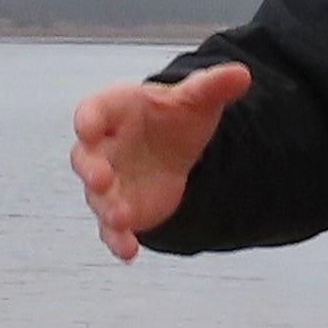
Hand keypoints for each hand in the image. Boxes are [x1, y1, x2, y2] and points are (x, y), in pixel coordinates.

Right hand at [67, 62, 250, 258]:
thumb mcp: (195, 100)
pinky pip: (111, 229)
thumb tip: (242, 74)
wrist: (173, 150)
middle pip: (85, 158)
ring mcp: (107, 183)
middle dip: (91, 170)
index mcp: (113, 111)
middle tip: (101, 178)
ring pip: (97, 198)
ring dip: (106, 209)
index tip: (88, 127)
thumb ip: (211, 87)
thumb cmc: (173, 117)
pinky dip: (117, 241)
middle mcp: (102, 149)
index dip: (88, 120)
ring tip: (122, 219)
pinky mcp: (120, 209)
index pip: (91, 112)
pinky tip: (129, 253)